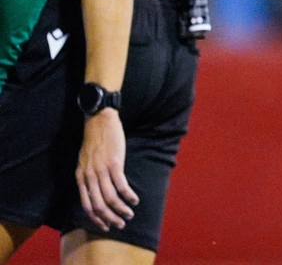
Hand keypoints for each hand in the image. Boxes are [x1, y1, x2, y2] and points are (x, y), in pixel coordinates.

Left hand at [76, 108, 138, 230]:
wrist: (99, 121)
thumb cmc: (94, 140)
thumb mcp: (84, 161)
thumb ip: (87, 177)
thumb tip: (95, 192)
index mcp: (80, 178)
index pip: (87, 206)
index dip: (97, 219)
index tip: (106, 226)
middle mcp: (89, 177)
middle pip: (99, 205)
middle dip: (110, 218)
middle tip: (121, 224)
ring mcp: (101, 171)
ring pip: (110, 198)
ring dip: (121, 209)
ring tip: (130, 214)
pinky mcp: (114, 163)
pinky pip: (121, 185)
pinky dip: (128, 195)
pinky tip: (134, 199)